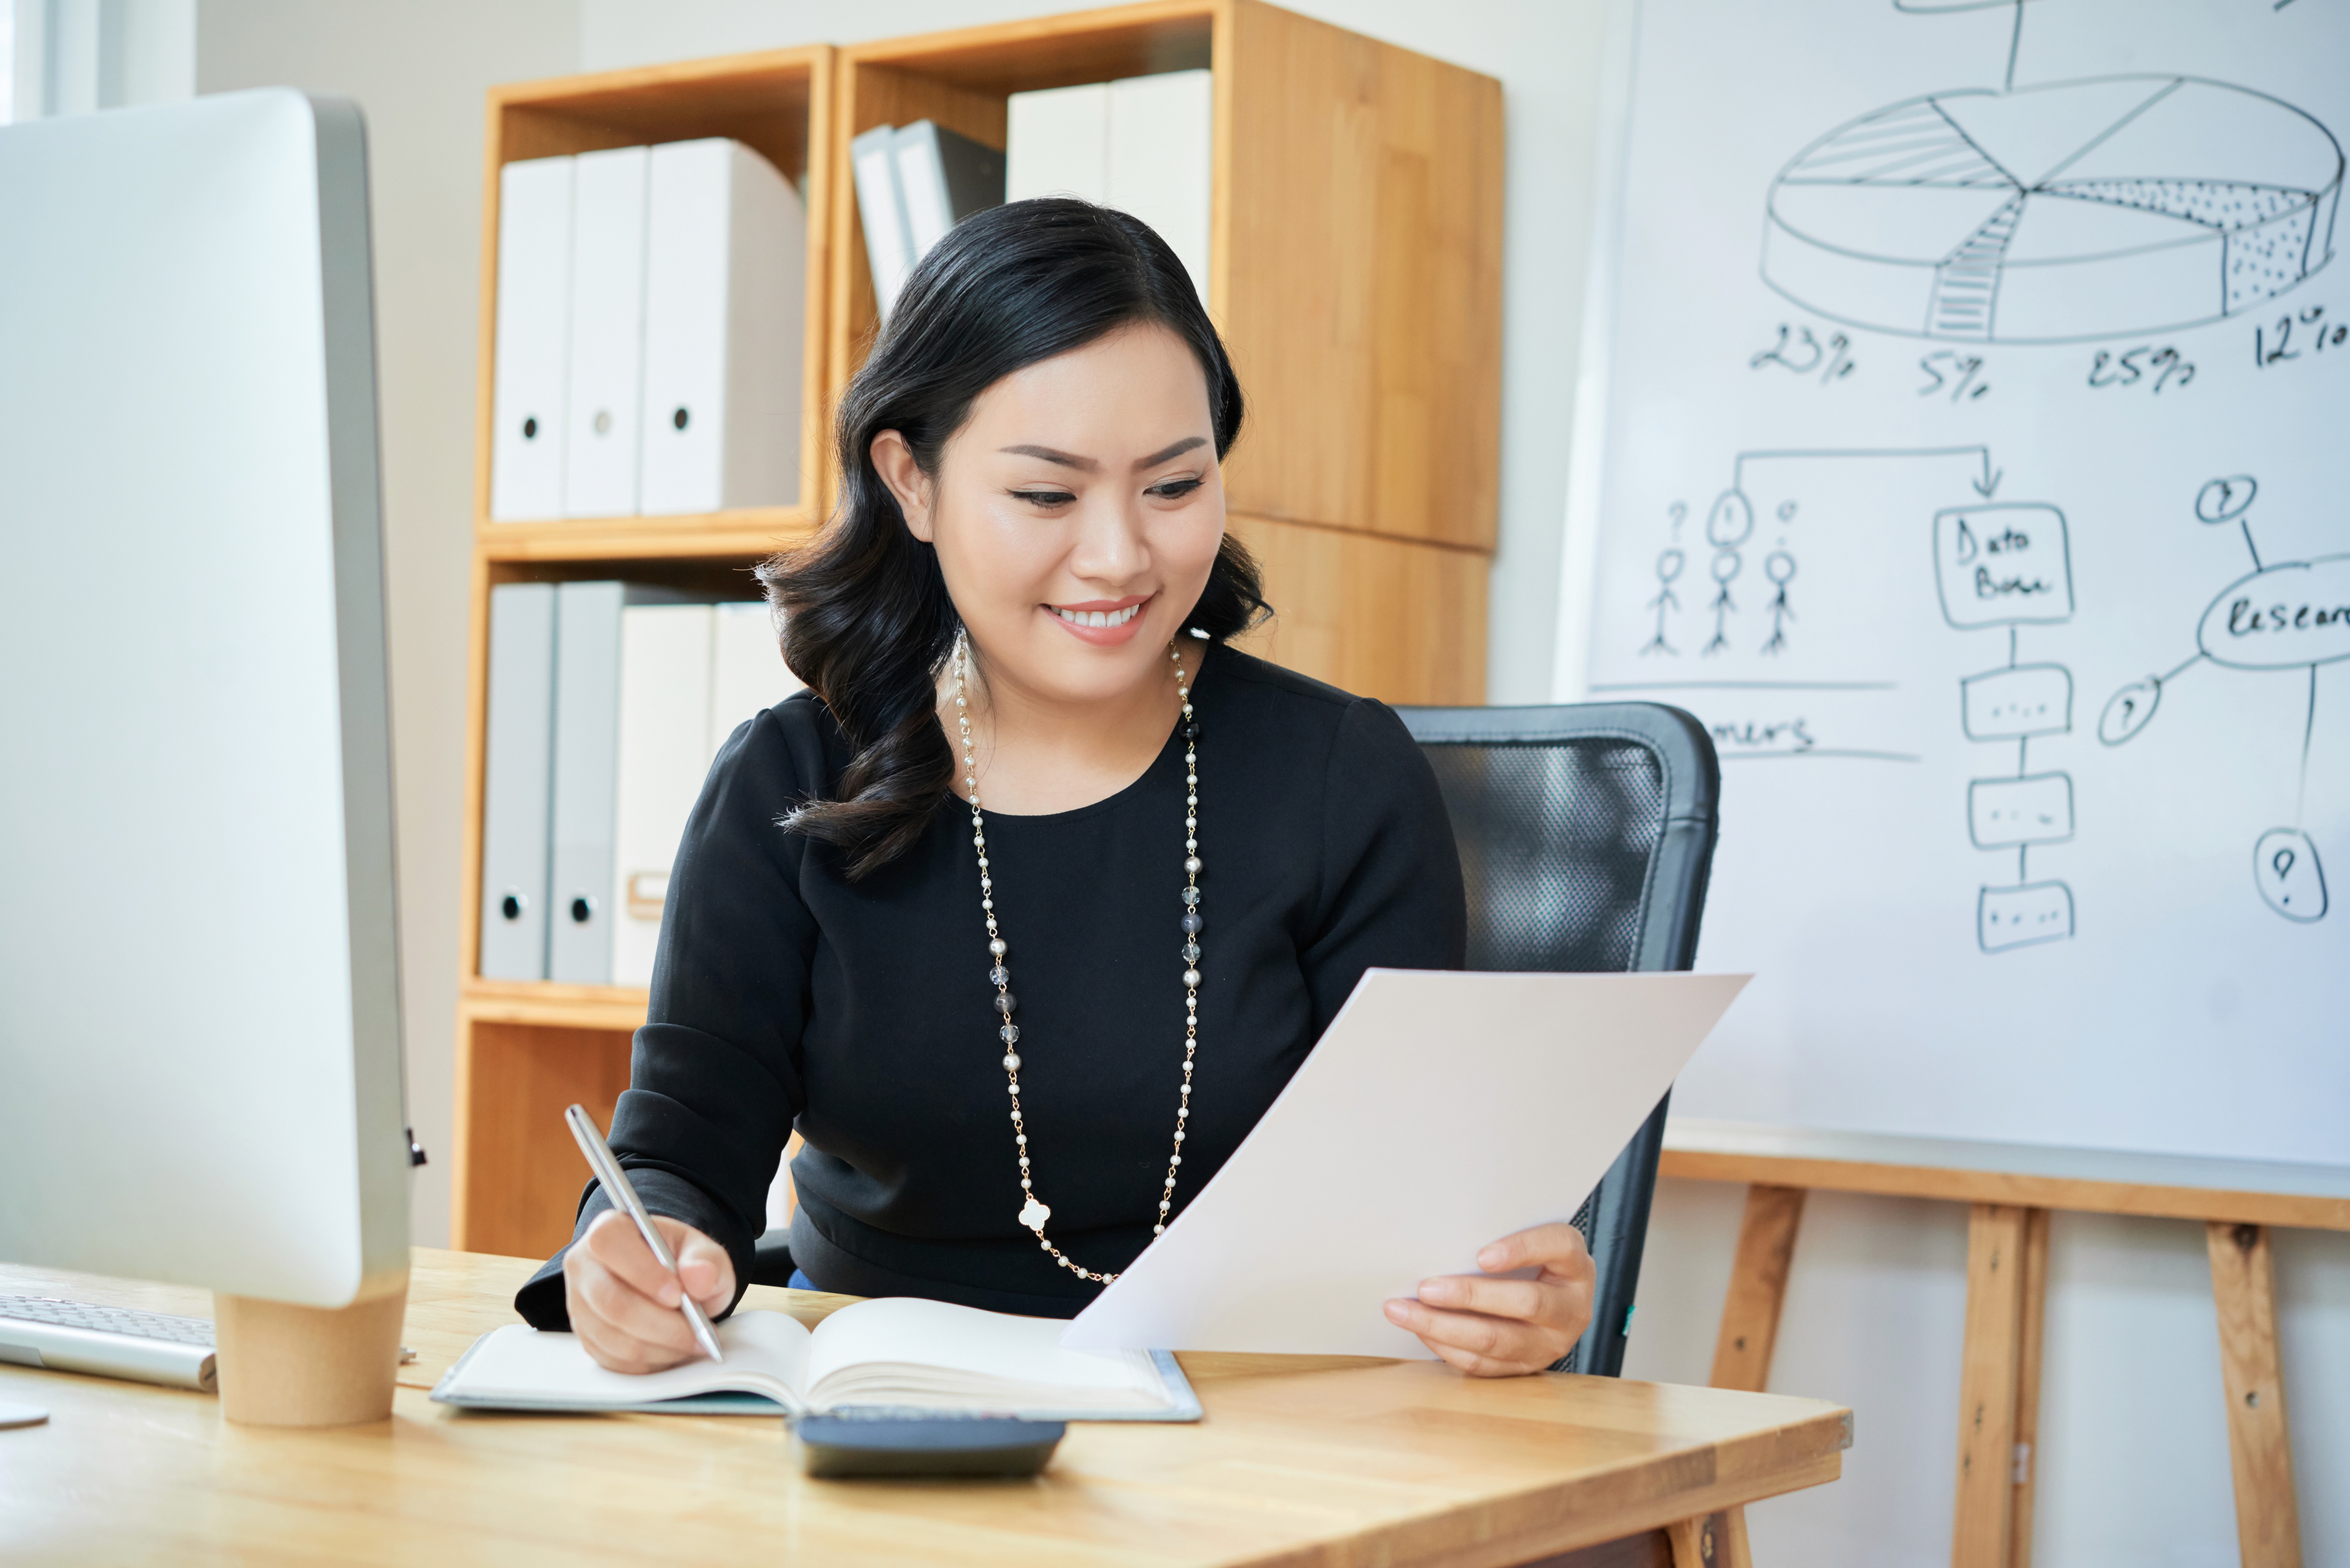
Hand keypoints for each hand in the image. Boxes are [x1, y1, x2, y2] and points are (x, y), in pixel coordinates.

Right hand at [562, 1210, 734, 1373]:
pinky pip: (613, 1359)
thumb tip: (700, 1277)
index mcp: (609, 1229)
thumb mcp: (702, 1251)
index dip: (643, 1273)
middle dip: (660, 1325)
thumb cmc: (680, 1261)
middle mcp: (584, 1265)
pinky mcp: (586, 1336)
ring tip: (691, 1343)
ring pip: (613, 1337)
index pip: (610, 1244)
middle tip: (697, 1334)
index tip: (678, 1295)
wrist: (668, 1281)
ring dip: (659, 1348)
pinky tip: (672, 1351)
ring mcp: (579, 1304)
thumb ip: (706, 1260)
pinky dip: (648, 1361)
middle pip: (611, 1302)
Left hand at [1382, 1222, 1595, 1376]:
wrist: (1556, 1300)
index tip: (1482, 1255)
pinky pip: (1484, 1365)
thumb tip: (1445, 1237)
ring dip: (1444, 1327)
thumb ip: (1500, 1235)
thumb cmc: (1533, 1260)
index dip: (1521, 1250)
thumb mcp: (1528, 1239)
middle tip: (1425, 1288)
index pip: (1556, 1247)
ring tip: (1404, 1312)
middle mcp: (1571, 1308)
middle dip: (1469, 1296)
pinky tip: (1421, 1330)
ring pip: (1497, 1341)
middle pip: (1525, 1303)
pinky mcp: (1526, 1368)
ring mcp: (1551, 1344)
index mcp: (1574, 1265)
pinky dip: (1447, 1348)